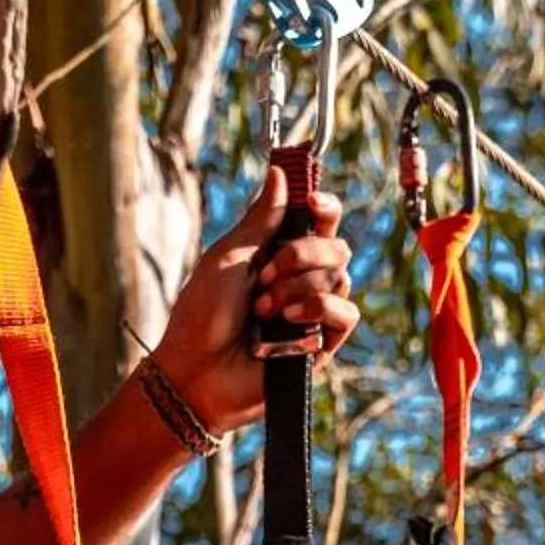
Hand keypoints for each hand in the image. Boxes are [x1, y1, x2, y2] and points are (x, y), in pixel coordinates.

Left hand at [151, 163, 358, 436]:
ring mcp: (313, 313)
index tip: (311, 202)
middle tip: (264, 275)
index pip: (319, 221)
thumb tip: (281, 173)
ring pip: (340, 278)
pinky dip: (318, 308)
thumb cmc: (203, 314)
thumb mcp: (229, 255)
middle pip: (336, 246)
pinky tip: (288, 322)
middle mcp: (300, 279)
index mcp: (278, 252)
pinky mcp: (322, 345)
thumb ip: (261, 219)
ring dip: (298, 288)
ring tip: (263, 310)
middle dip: (303, 253)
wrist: (198, 372)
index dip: (323, 206)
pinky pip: (345, 313)